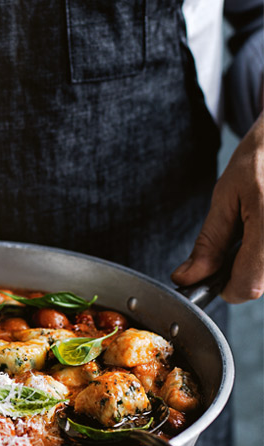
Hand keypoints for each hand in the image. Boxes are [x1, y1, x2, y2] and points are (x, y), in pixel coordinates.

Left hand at [171, 114, 263, 303]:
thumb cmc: (261, 159)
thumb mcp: (226, 197)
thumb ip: (208, 243)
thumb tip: (187, 277)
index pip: (246, 287)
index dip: (224, 287)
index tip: (212, 274)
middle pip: (261, 285)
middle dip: (241, 269)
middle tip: (239, 234)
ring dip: (258, 261)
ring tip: (257, 223)